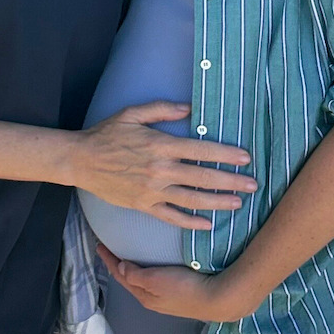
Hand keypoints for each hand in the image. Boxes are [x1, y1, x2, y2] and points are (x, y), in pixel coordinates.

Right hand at [73, 102, 255, 227]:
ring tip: (238, 204)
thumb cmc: (107, 134)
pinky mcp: (144, 206)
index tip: (245, 158)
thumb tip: (190, 109)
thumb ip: (162, 110)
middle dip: (231, 181)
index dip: (225, 155)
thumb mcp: (133, 113)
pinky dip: (191, 222)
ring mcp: (152, 191)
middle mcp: (160, 170)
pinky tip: (207, 224)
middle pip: (203, 177)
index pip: (201, 150)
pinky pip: (172, 217)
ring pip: (192, 199)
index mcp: (160, 145)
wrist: (81, 160)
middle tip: (253, 185)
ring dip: (218, 202)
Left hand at [98, 246, 256, 321]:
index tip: (99, 245)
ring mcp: (166, 300)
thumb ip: (136, 275)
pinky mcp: (179, 296)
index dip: (108, 260)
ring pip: (143, 282)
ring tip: (128, 257)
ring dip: (133, 270)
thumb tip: (120, 268)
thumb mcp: (156, 280)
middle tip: (111, 249)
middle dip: (119, 266)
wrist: (217, 299)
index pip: (120, 275)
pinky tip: (154, 267)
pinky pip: (156, 282)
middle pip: (130, 280)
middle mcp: (152, 300)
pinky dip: (147, 272)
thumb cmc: (185, 288)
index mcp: (144, 296)